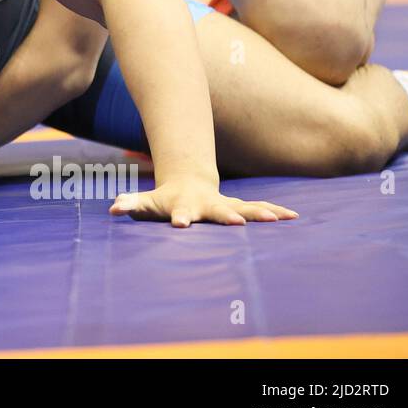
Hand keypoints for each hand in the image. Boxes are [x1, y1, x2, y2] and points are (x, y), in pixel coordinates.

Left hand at [109, 177, 297, 226]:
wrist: (187, 182)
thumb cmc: (164, 200)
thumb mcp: (145, 202)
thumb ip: (130, 203)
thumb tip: (113, 206)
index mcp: (184, 206)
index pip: (180, 213)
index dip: (179, 218)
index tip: (180, 224)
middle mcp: (208, 204)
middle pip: (218, 211)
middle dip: (228, 216)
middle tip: (239, 222)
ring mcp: (225, 204)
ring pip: (245, 208)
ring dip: (260, 213)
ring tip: (278, 218)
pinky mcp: (239, 207)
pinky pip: (259, 209)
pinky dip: (275, 212)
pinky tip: (293, 217)